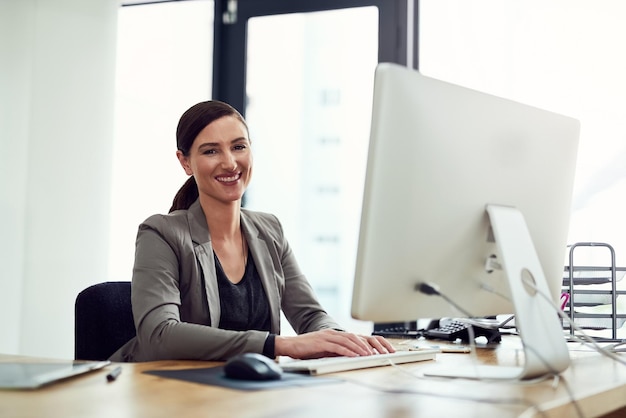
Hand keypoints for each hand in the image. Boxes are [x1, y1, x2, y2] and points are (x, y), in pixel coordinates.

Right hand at [274, 329, 395, 358]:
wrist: (290, 345)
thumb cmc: (307, 348)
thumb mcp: (326, 349)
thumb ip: (337, 350)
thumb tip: (351, 356)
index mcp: (335, 334)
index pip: (355, 336)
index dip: (368, 342)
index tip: (379, 349)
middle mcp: (333, 333)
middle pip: (355, 337)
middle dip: (368, 344)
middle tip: (379, 352)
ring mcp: (327, 336)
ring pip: (348, 340)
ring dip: (360, 348)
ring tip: (369, 354)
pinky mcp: (321, 342)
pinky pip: (337, 346)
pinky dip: (347, 351)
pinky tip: (354, 355)